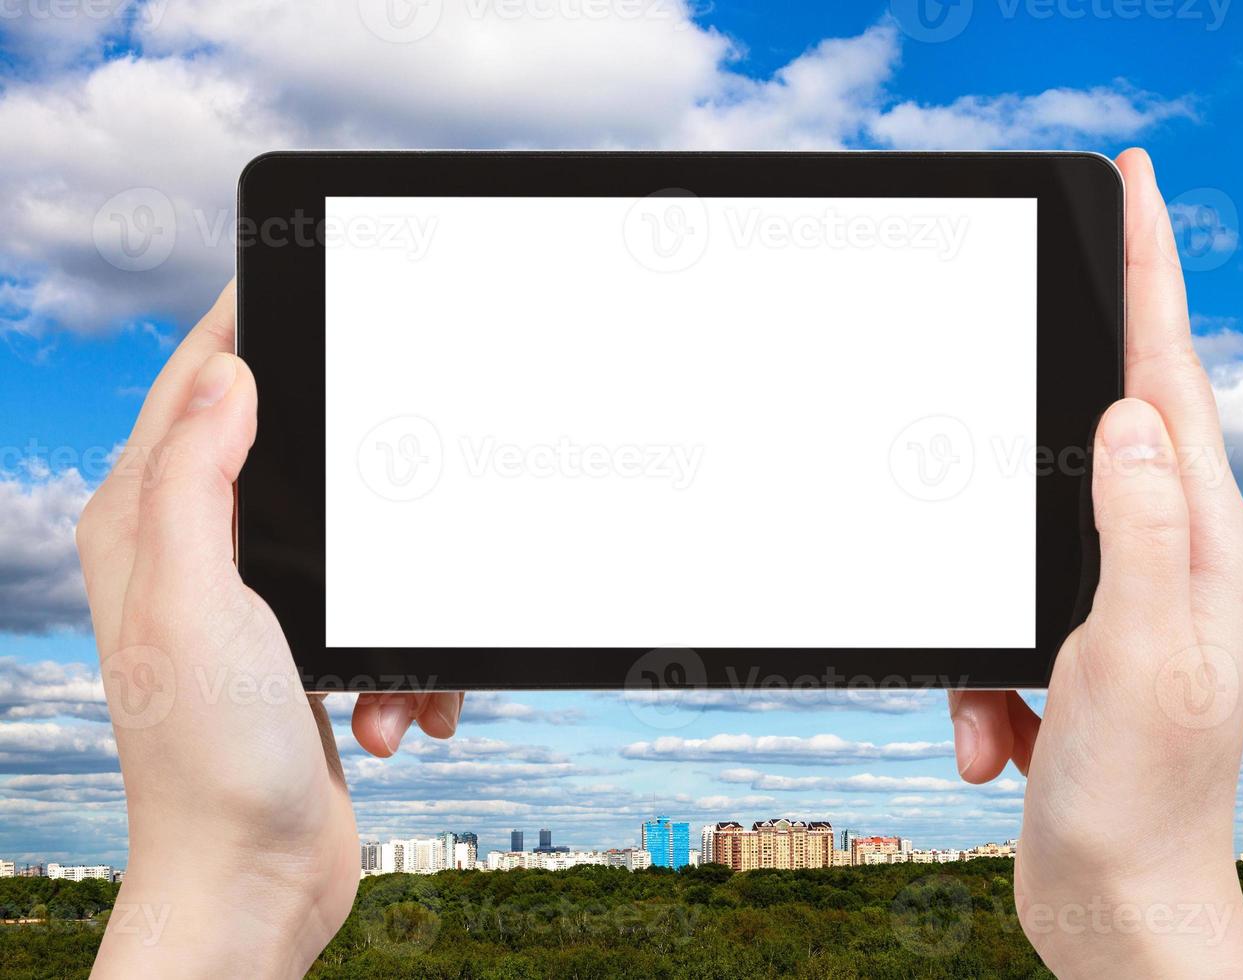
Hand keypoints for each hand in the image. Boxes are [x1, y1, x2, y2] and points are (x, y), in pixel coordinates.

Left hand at [79, 283, 464, 976]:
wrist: (254, 881)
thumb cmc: (208, 758)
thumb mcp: (196, 601)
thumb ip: (197, 479)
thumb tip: (228, 375)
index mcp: (147, 527)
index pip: (190, 388)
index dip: (241, 324)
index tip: (297, 278)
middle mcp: (195, 555)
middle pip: (286, 452)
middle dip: (361, 478)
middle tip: (408, 464)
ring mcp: (255, 606)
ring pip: (356, 540)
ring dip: (398, 603)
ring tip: (392, 678)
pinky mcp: (309, 652)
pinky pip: (383, 615)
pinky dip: (407, 662)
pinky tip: (399, 713)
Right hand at [948, 150, 1242, 977]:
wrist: (1119, 911)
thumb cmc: (1141, 802)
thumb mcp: (1136, 654)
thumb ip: (1134, 527)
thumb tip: (1129, 415)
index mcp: (1206, 546)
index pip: (1174, 379)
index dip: (1154, 275)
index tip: (1135, 188)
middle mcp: (1174, 561)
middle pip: (1105, 434)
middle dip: (1055, 407)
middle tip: (1026, 347)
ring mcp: (1123, 604)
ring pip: (1030, 535)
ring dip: (991, 620)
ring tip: (1004, 711)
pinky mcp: (1075, 647)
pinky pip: (1003, 617)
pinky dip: (981, 677)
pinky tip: (997, 740)